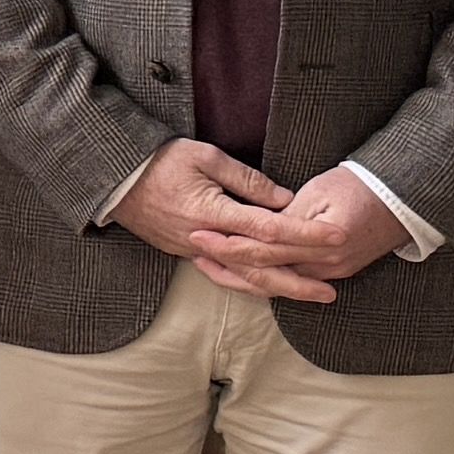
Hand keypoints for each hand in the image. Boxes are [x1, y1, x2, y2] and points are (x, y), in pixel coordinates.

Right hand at [116, 137, 350, 303]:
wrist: (116, 180)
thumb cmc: (161, 161)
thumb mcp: (207, 157)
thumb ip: (249, 181)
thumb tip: (285, 200)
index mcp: (215, 213)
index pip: (271, 230)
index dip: (307, 235)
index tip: (337, 237)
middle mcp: (207, 240)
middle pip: (262, 267)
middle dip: (300, 279)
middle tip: (333, 289)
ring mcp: (196, 252)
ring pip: (244, 279)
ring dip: (280, 289)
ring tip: (311, 295)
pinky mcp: (188, 255)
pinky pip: (227, 276)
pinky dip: (252, 286)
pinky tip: (272, 289)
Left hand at [203, 164, 402, 294]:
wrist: (404, 197)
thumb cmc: (362, 184)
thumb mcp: (320, 189)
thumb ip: (285, 213)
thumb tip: (253, 227)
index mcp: (325, 240)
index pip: (266, 248)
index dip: (229, 242)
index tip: (199, 234)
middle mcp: (327, 264)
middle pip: (266, 272)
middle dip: (226, 263)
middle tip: (194, 251)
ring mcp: (332, 273)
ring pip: (276, 283)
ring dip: (239, 277)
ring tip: (208, 264)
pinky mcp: (333, 273)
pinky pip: (290, 281)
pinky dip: (262, 278)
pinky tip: (239, 272)